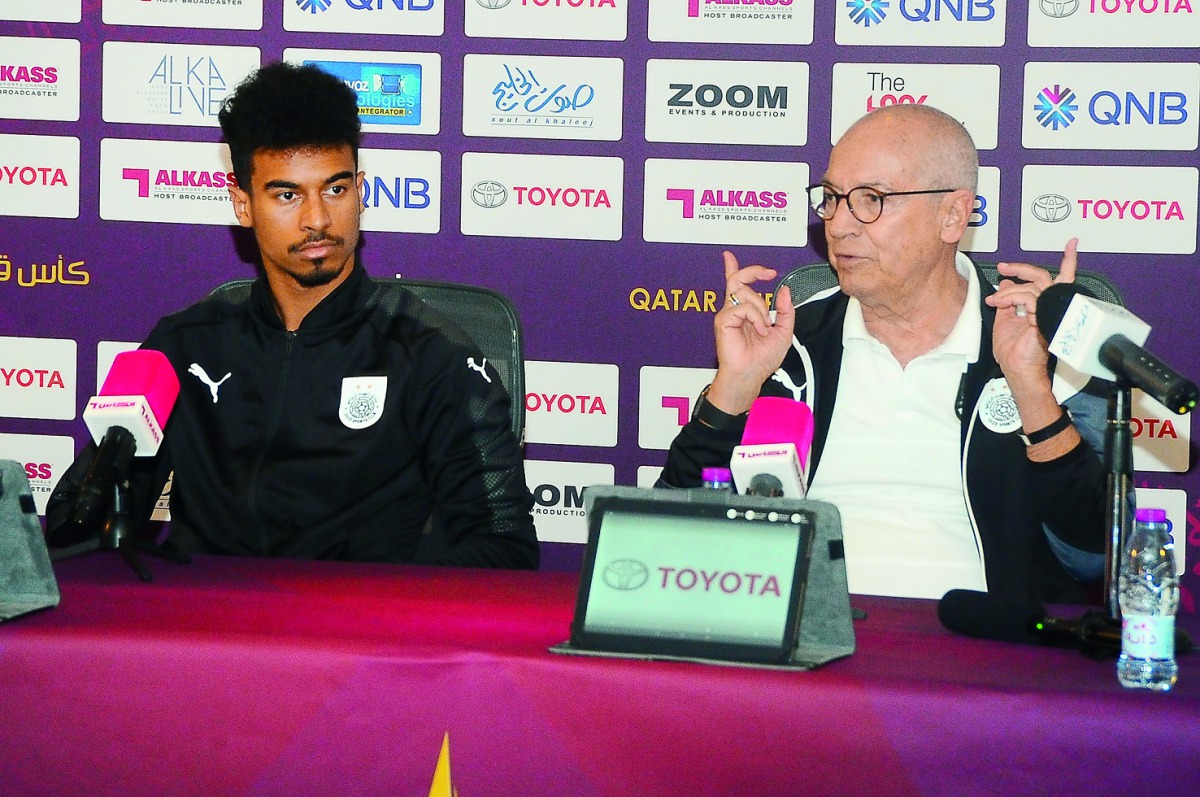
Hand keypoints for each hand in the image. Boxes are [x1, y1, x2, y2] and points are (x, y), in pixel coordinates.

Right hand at [706, 250, 794, 414]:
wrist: (751, 374)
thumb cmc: (762, 359)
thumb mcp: (783, 332)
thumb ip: (785, 310)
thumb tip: (784, 290)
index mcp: (745, 311)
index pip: (735, 284)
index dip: (732, 268)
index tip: (729, 257)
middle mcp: (734, 310)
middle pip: (738, 279)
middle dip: (753, 270)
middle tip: (768, 273)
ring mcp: (727, 314)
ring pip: (747, 293)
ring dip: (762, 309)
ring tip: (764, 328)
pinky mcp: (723, 320)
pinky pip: (744, 307)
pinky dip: (757, 317)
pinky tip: (759, 330)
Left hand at [986, 238, 1078, 433]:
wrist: (1017, 371)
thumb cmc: (1014, 352)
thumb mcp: (1005, 320)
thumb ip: (1008, 300)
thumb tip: (1007, 282)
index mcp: (1045, 306)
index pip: (1058, 279)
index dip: (1068, 261)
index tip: (1071, 244)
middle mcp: (1052, 307)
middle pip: (1043, 277)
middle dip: (1022, 267)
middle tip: (1004, 267)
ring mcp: (1050, 312)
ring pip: (1034, 286)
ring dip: (1008, 290)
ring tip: (994, 300)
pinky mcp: (1045, 319)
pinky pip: (1030, 299)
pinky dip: (1011, 298)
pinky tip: (1001, 304)